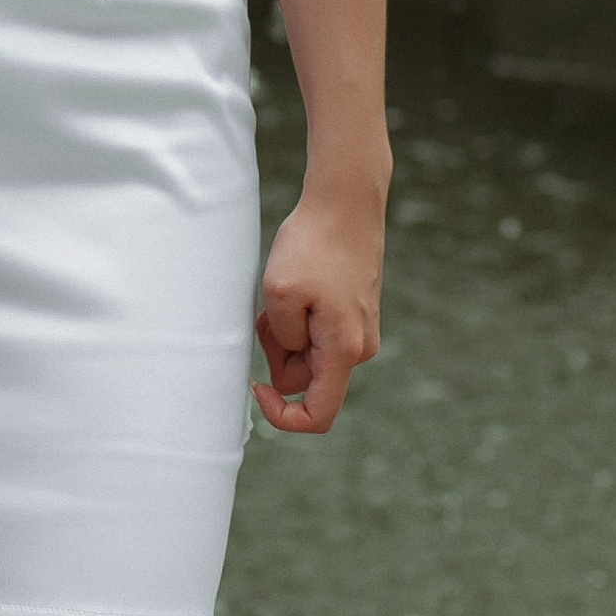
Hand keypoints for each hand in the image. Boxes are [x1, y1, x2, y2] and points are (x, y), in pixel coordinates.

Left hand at [252, 183, 382, 436]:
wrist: (346, 199)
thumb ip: (282, 341)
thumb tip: (290, 357)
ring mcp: (359, 329)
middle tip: (267, 311)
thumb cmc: (313, 243)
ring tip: (282, 290)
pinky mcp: (354, 312)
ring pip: (308, 353)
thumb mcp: (279, 294)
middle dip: (278, 352)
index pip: (318, 415)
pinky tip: (295, 284)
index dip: (282, 415)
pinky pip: (317, 332)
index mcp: (344, 351)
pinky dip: (298, 317)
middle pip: (305, 378)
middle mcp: (359, 347)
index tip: (255, 386)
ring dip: (286, 332)